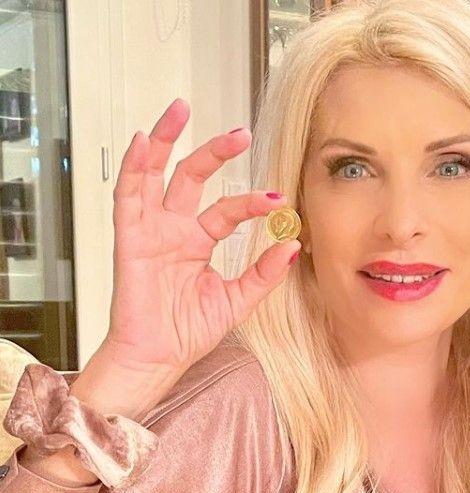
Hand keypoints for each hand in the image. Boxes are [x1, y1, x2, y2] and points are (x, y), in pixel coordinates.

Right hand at [73, 99, 300, 417]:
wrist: (160, 357)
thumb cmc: (189, 331)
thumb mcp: (237, 300)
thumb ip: (263, 273)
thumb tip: (293, 244)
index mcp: (198, 242)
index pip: (227, 210)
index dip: (252, 203)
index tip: (278, 201)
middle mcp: (175, 230)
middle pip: (192, 178)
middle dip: (214, 152)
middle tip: (240, 133)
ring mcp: (151, 231)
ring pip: (155, 174)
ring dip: (165, 141)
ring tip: (181, 109)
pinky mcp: (129, 239)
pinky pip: (127, 196)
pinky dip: (132, 168)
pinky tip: (141, 141)